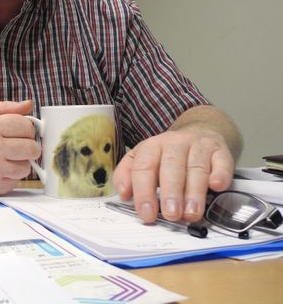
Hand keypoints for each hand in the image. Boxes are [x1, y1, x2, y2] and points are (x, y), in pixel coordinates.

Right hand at [0, 100, 40, 197]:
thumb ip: (5, 107)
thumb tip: (28, 104)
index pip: (26, 126)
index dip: (28, 129)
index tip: (22, 132)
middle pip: (32, 148)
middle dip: (30, 146)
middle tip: (21, 146)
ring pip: (26, 167)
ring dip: (20, 163)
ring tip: (8, 158)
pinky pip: (14, 181)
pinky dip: (10, 176)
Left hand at [112, 128, 234, 222]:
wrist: (200, 132)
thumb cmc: (168, 155)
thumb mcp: (143, 159)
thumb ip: (128, 175)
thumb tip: (123, 195)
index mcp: (152, 146)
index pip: (144, 167)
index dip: (144, 192)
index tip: (147, 213)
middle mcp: (174, 143)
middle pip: (171, 167)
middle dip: (170, 193)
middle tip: (171, 215)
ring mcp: (199, 146)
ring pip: (196, 168)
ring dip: (194, 192)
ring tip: (191, 213)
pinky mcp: (220, 151)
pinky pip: (222, 162)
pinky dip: (220, 175)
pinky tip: (216, 186)